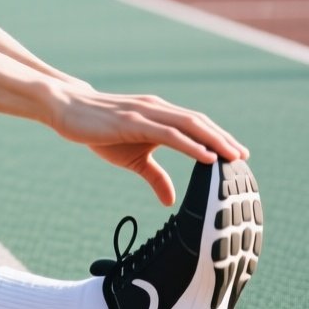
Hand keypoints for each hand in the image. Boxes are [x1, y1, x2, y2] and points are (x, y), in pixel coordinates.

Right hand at [42, 84, 249, 205]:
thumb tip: (171, 200)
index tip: (238, 155)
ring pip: (189, 124)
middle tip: (244, 158)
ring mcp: (145, 112)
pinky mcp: (132, 120)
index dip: (219, 138)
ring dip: (214, 140)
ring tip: (234, 156)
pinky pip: (168, 132)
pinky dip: (190, 143)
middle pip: (199, 122)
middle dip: (224, 139)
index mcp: (158, 113)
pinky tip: (205, 155)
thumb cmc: (97, 130)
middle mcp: (156, 108)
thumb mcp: (131, 158)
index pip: (196, 124)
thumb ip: (155, 176)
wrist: (64, 108)